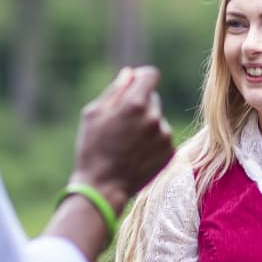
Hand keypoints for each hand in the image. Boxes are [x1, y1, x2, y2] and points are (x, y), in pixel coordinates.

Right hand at [72, 66, 173, 209]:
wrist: (103, 187)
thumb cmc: (92, 148)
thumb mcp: (94, 114)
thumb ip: (115, 90)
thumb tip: (130, 73)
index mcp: (135, 104)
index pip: (151, 75)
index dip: (142, 78)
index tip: (135, 85)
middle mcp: (154, 117)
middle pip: (152, 98)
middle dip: (139, 105)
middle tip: (121, 125)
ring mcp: (164, 136)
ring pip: (157, 119)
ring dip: (146, 125)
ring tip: (127, 144)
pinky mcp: (170, 151)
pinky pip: (162, 137)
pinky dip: (152, 142)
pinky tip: (136, 154)